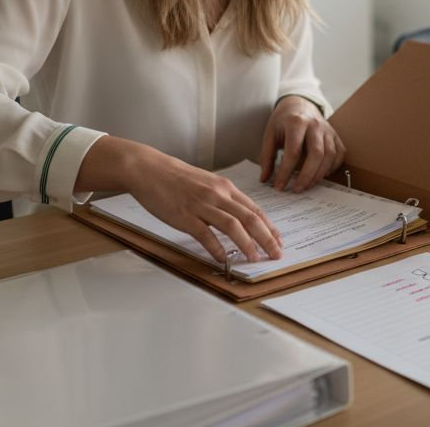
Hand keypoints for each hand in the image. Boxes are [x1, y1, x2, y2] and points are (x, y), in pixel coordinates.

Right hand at [78, 136, 281, 263]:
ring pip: (232, 226)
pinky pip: (205, 234)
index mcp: (225, 187)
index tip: (279, 241)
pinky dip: (217, 248)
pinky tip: (224, 259)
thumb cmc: (177, 178)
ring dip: (247, 244)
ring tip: (256, 258)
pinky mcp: (184, 216)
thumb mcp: (207, 183)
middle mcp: (218, 195)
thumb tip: (240, 216)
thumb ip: (223, 198)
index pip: (254, 209)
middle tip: (277, 254)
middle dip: (267, 238)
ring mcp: (201, 205)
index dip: (269, 227)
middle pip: (250, 218)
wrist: (149, 170)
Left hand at [259, 96, 344, 192]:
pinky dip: (332, 167)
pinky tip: (321, 175)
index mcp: (296, 122)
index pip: (293, 151)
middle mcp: (315, 125)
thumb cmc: (283, 122)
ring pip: (330, 155)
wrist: (299, 105)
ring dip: (319, 174)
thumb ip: (267, 157)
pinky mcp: (336, 136)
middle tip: (296, 189)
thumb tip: (264, 179)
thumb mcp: (270, 135)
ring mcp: (328, 130)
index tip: (279, 186)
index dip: (286, 171)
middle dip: (306, 176)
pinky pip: (339, 154)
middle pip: (316, 154)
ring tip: (307, 185)